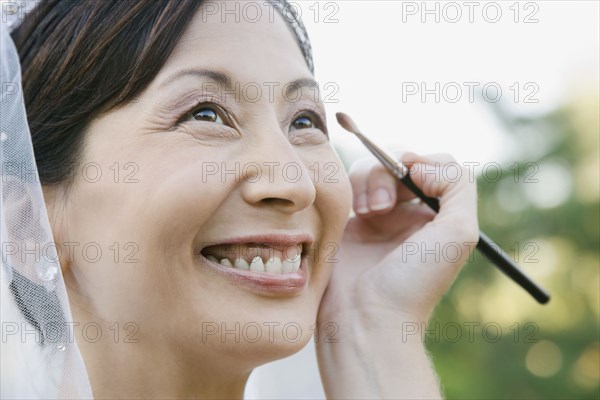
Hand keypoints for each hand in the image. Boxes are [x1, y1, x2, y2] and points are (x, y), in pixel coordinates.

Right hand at [318, 151, 478, 327]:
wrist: (364, 317)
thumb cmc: (413, 282)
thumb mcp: (459, 233)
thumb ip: (458, 185)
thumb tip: (420, 164)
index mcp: (436, 214)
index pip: (433, 164)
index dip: (420, 161)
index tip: (410, 177)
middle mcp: (406, 212)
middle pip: (398, 161)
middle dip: (389, 172)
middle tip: (383, 204)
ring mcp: (374, 215)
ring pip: (369, 168)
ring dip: (368, 181)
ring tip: (367, 212)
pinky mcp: (345, 221)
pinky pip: (344, 184)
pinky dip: (349, 187)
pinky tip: (353, 213)